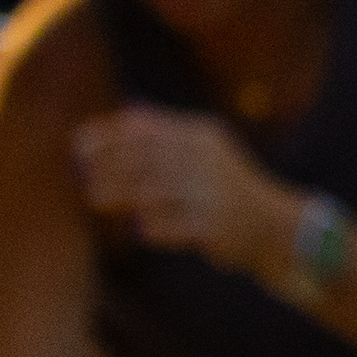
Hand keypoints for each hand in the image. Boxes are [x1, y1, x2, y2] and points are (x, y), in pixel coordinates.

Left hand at [72, 109, 295, 283]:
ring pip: (152, 190)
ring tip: (95, 199)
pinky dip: (151, 226)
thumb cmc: (228, 188)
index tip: (79, 146)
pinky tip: (139, 228)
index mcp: (201, 136)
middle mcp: (206, 160)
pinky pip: (171, 225)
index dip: (106, 136)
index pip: (143, 128)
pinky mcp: (214, 226)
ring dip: (119, 193)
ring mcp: (211, 193)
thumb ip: (166, 138)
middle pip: (144, 158)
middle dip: (107, 166)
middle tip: (83, 177)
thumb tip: (113, 130)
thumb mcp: (205, 151)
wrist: (277, 226)